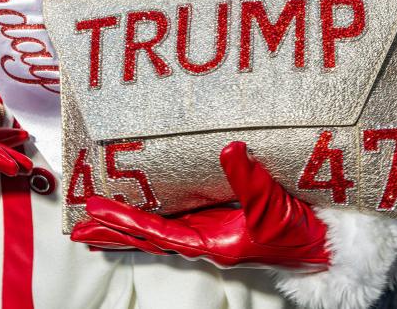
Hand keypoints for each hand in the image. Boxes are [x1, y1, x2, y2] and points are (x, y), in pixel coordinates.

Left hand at [71, 142, 329, 269]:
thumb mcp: (273, 206)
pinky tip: (141, 216)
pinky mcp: (217, 224)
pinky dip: (150, 221)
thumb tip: (229, 148)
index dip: (123, 219)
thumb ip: (250, 179)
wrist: (317, 247)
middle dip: (113, 232)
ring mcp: (208, 232)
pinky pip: (173, 224)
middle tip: (78, 227)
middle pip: (147, 236)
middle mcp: (203, 239)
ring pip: (157, 232)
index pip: (156, 230)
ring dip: (127, 228)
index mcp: (211, 240)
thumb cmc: (296, 234)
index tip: (92, 208)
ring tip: (97, 225)